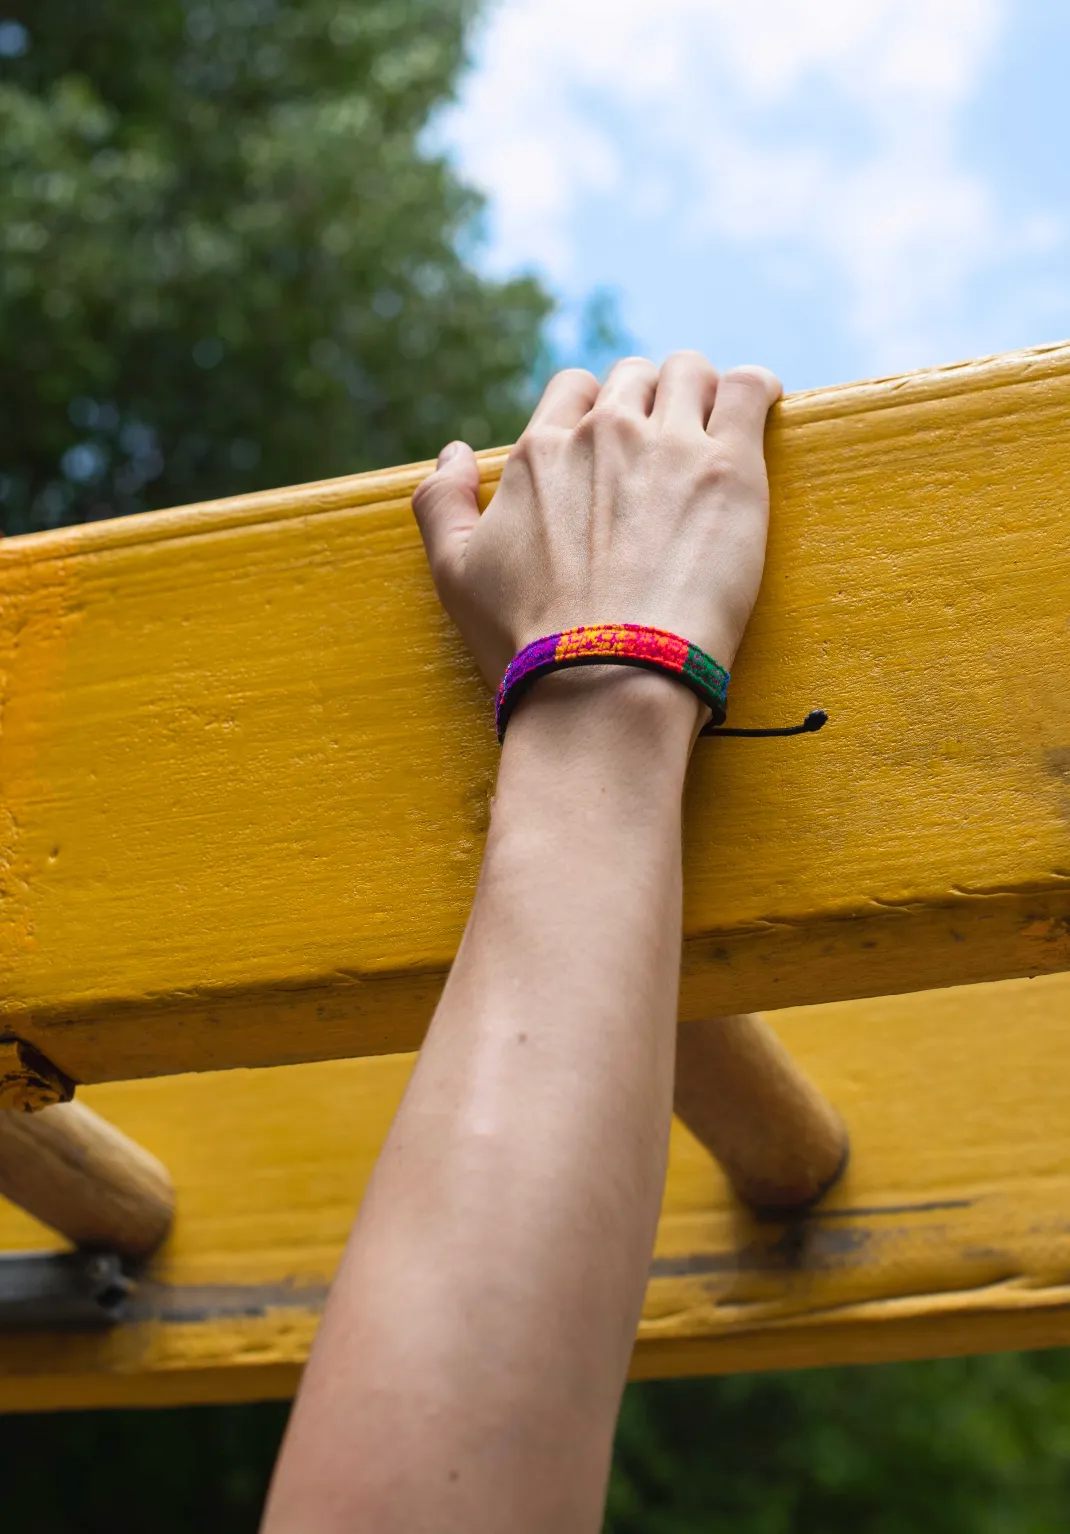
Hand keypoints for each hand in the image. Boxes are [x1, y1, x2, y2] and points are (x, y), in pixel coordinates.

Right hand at [412, 351, 780, 701]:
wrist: (606, 680)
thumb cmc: (530, 642)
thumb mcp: (455, 576)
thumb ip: (441, 504)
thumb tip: (452, 454)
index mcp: (540, 453)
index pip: (573, 390)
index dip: (594, 411)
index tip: (611, 447)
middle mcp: (602, 433)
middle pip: (635, 377)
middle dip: (649, 401)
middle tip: (666, 451)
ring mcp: (669, 444)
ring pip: (690, 373)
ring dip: (700, 392)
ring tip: (715, 430)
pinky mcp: (729, 468)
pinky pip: (747, 388)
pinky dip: (754, 388)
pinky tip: (760, 403)